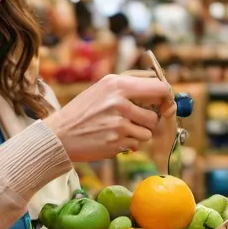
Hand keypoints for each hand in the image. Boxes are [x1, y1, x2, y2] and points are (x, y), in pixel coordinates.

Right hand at [45, 73, 175, 161]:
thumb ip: (130, 88)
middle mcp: (119, 102)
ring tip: (118, 129)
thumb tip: (163, 92)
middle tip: (134, 121)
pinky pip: (136, 144)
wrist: (59, 134)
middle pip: (156, 115)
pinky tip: (111, 138)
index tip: (165, 105)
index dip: (167, 98)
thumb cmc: (83, 111)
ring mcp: (118, 123)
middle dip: (149, 121)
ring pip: (148, 132)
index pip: (159, 88)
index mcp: (117, 84)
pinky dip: (128, 144)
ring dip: (138, 134)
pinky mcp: (116, 142)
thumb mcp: (103, 89)